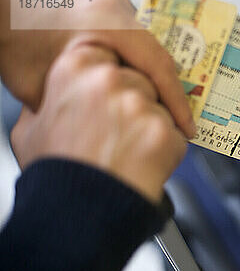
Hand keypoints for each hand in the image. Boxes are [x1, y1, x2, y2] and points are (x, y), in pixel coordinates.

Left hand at [0, 0, 195, 137]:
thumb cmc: (6, 36)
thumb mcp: (45, 87)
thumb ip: (88, 105)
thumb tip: (117, 123)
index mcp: (106, 19)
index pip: (158, 66)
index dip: (176, 102)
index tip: (187, 126)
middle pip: (153, 52)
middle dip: (160, 88)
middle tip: (165, 118)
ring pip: (139, 40)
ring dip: (140, 69)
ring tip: (135, 97)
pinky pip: (124, 26)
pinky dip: (125, 51)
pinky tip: (115, 70)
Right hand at [10, 44, 187, 202]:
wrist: (81, 213)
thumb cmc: (57, 173)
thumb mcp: (32, 130)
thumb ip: (47, 104)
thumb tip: (60, 97)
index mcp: (75, 69)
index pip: (108, 57)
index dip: (113, 81)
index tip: (111, 97)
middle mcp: (109, 80)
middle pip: (139, 80)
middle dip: (135, 105)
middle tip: (119, 134)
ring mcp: (139, 104)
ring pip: (160, 107)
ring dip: (152, 128)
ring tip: (129, 154)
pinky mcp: (164, 129)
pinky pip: (176, 134)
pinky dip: (167, 151)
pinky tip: (144, 164)